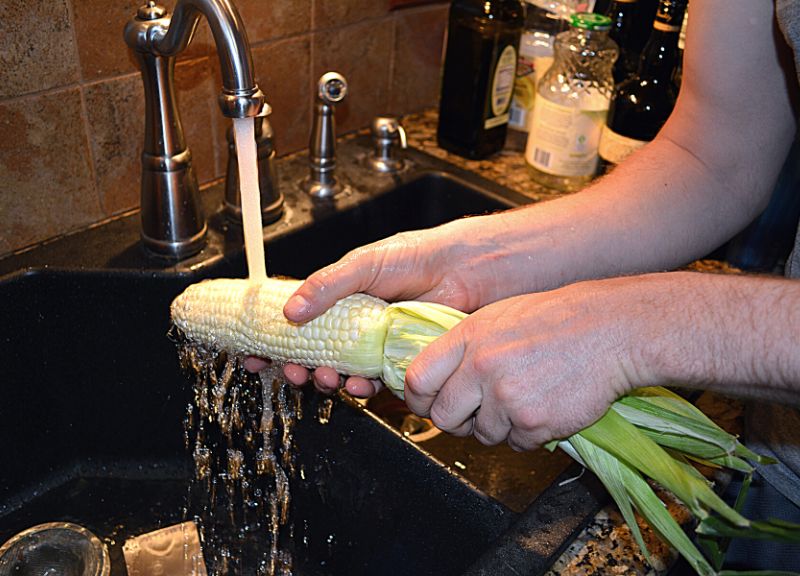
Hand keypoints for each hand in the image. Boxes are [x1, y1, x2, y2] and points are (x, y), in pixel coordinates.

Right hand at [272, 213, 540, 395]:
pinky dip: (361, 388)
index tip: (253, 356)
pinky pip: (374, 382)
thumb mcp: (367, 263)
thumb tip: (291, 309)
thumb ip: (328, 284)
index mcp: (342, 297)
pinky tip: (358, 385)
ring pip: (341, 370)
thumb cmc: (419, 256)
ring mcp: (377, 343)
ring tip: (325, 378)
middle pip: (315, 352)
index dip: (274, 339)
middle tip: (290, 373)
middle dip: (297, 367)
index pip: (298, 320)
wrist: (468, 271)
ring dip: (327, 380)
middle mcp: (356, 322)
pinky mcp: (399, 361)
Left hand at [403, 276, 660, 449]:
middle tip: (475, 413)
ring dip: (498, 426)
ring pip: (482, 435)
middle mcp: (482, 367)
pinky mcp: (534, 423)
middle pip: (443, 417)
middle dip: (456, 421)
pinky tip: (544, 407)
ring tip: (524, 399)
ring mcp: (507, 397)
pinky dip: (528, 434)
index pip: (417, 380)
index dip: (418, 400)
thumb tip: (436, 379)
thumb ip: (464, 347)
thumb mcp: (498, 317)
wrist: (610, 330)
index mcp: (468, 337)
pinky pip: (516, 444)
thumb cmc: (557, 320)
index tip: (426, 405)